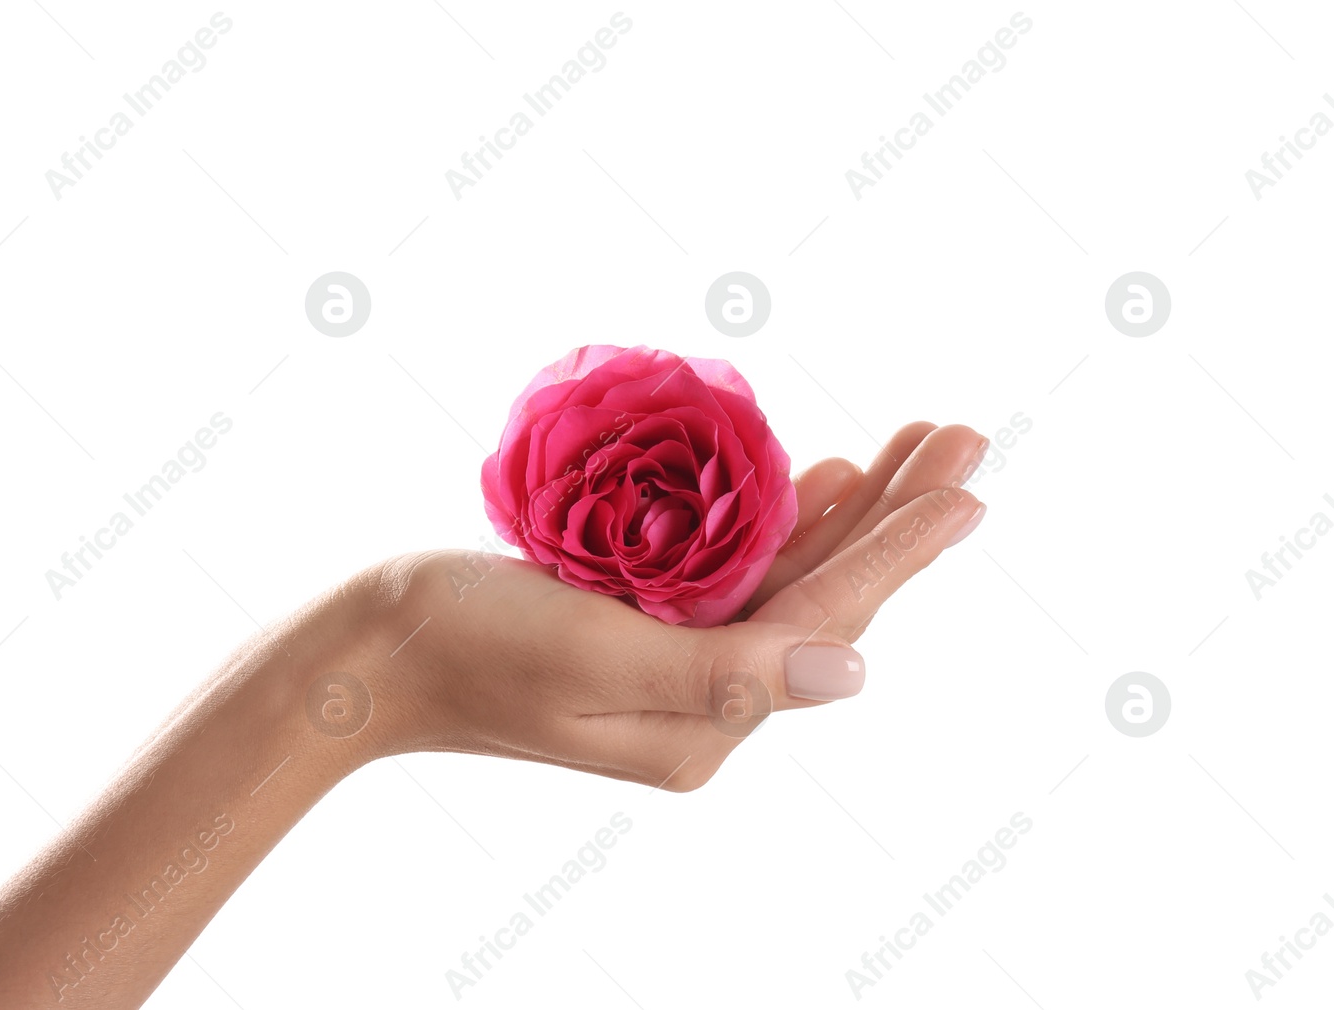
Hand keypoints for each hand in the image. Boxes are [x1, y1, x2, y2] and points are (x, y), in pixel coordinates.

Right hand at [333, 422, 987, 790]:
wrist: (365, 656)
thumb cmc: (462, 644)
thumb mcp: (590, 654)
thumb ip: (721, 671)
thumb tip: (850, 675)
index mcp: (700, 725)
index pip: (823, 625)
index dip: (897, 549)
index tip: (968, 488)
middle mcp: (702, 705)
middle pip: (822, 599)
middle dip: (893, 518)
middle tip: (960, 438)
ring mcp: (672, 667)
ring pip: (785, 580)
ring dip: (848, 511)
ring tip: (910, 446)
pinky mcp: (640, 632)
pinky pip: (731, 576)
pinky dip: (776, 523)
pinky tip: (818, 480)